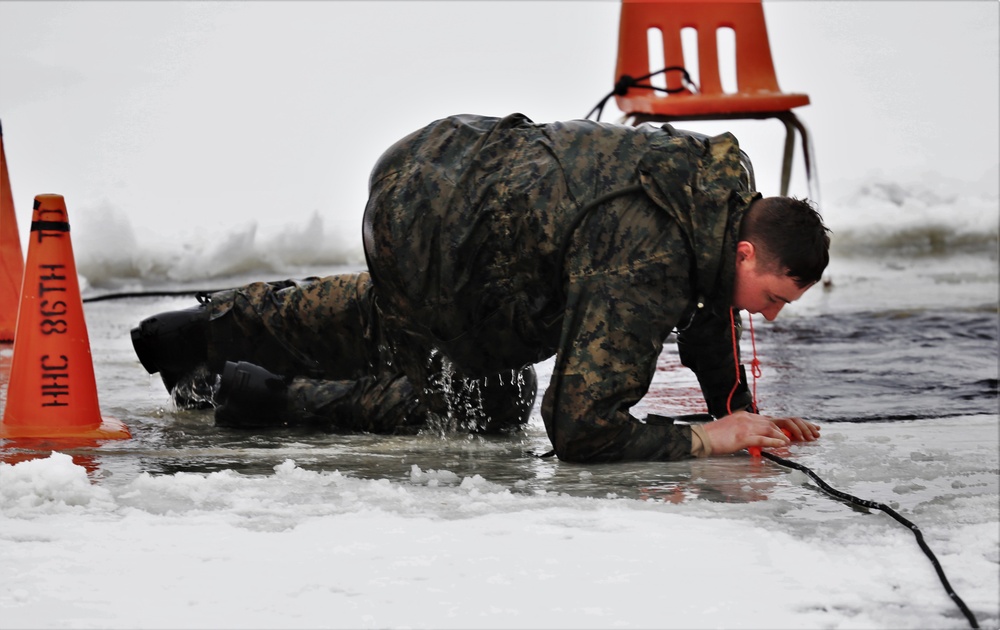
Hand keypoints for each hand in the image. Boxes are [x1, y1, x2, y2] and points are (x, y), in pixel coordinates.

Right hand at [702, 411, 819, 455]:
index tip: (808, 429)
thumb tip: (764, 440)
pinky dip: (774, 441)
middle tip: (814, 433)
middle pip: (780, 421)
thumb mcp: (735, 432)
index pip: (777, 419)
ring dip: (791, 434)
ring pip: (773, 428)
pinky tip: (784, 443)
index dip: (795, 424)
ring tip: (804, 440)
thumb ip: (750, 434)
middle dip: (800, 427)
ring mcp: (746, 426)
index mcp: (749, 417)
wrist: (700, 438)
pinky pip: (761, 438)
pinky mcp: (742, 437)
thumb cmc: (716, 437)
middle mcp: (750, 418)